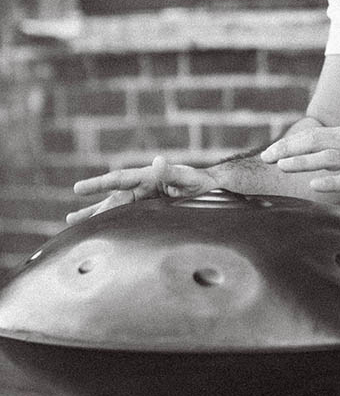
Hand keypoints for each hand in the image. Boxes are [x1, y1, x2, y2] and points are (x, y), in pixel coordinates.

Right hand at [66, 155, 216, 223]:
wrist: (214, 191)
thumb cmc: (200, 183)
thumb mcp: (187, 177)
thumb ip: (171, 172)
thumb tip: (157, 161)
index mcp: (148, 178)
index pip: (119, 180)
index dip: (98, 184)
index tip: (78, 189)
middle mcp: (143, 189)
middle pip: (113, 200)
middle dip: (93, 209)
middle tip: (70, 219)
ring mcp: (146, 201)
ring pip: (117, 210)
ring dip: (98, 217)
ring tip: (75, 224)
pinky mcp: (151, 213)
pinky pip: (129, 219)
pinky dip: (115, 225)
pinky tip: (104, 234)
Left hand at [261, 125, 339, 198]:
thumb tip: (318, 155)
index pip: (313, 135)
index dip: (290, 143)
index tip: (269, 152)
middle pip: (315, 142)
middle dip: (288, 149)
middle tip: (265, 158)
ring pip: (328, 158)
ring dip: (303, 162)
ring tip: (282, 167)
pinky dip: (330, 181)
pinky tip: (314, 185)